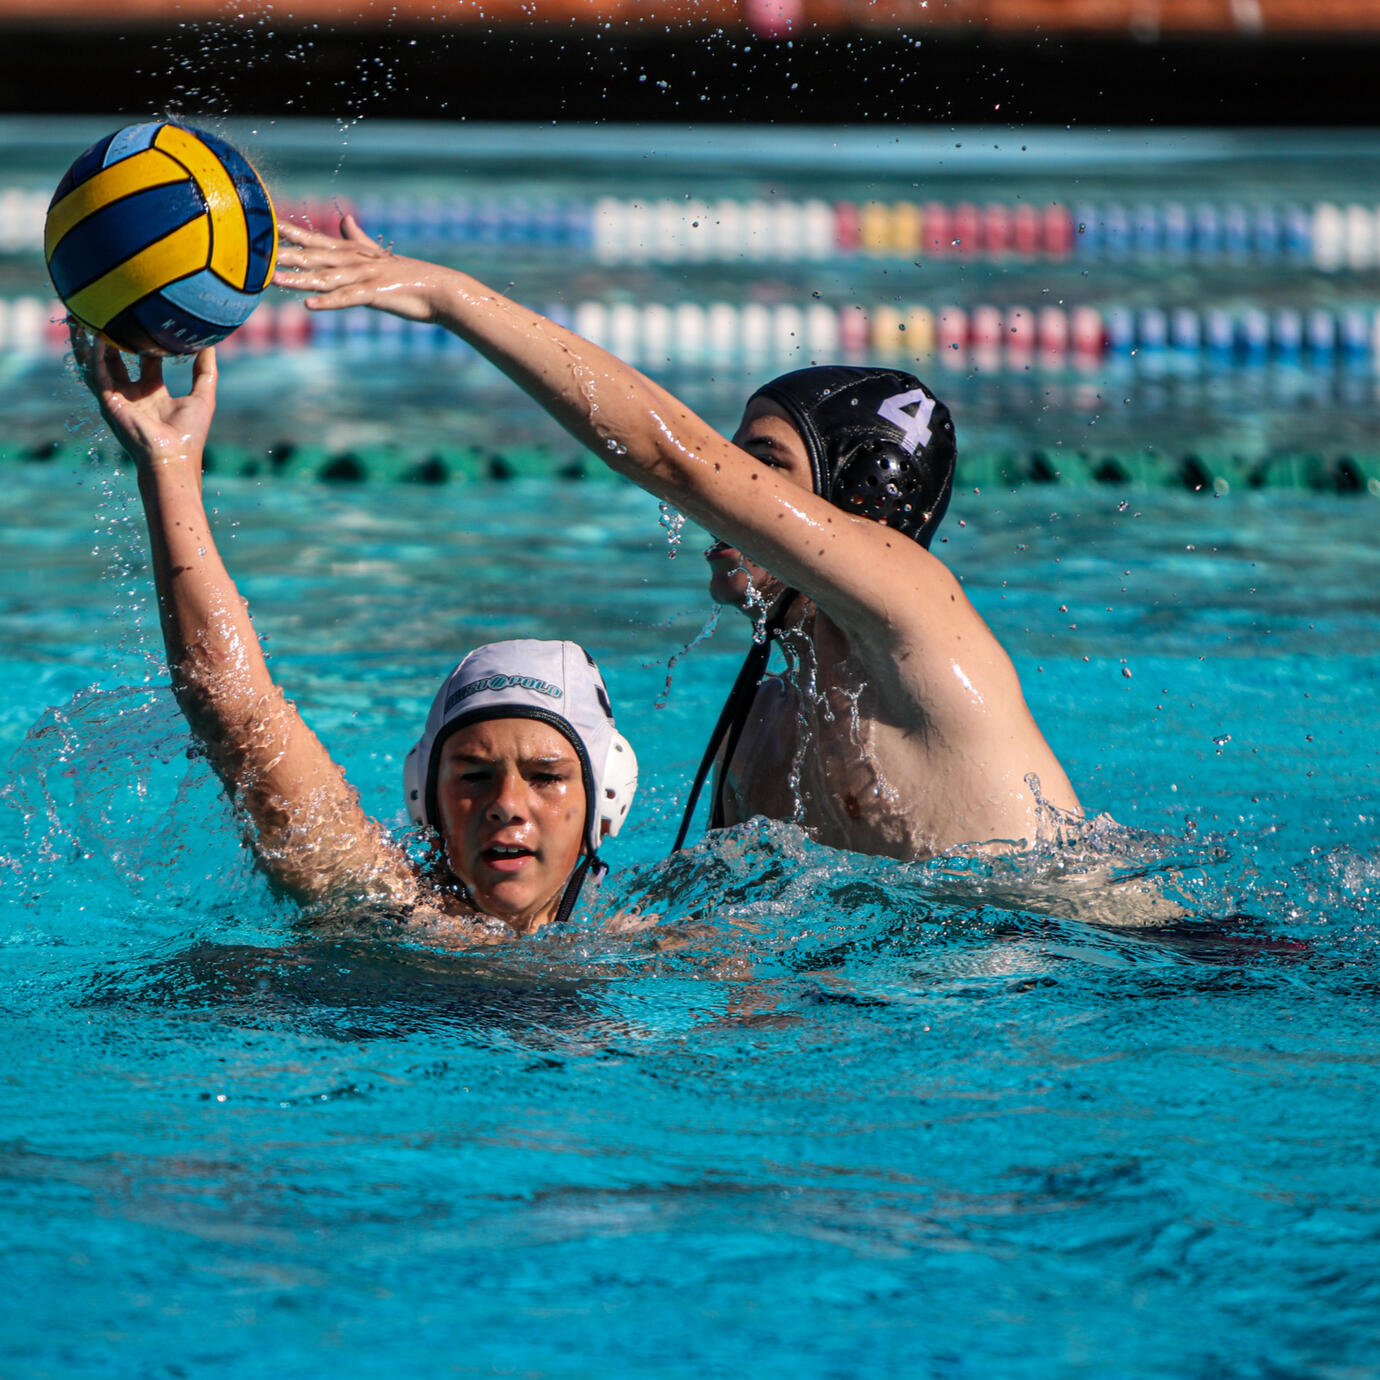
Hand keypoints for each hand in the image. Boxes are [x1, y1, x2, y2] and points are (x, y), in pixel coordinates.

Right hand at [70, 322, 215, 467]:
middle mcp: (132, 393)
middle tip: (105, 312)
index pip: (145, 361)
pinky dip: (94, 356)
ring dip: (88, 342)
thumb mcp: (203, 395)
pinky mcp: (108, 403)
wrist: (173, 458)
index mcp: (153, 393)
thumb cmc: (189, 434)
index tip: (145, 320)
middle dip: (108, 338)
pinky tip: (94, 337)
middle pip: (115, 360)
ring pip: (97, 364)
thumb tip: (211, 343)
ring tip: (82, 318)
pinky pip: (97, 374)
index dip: (144, 342)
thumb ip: (205, 370)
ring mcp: (118, 398)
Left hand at [273, 214, 446, 321]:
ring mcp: (365, 277)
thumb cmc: (409, 277)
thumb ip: (357, 240)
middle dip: (285, 254)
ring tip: (274, 279)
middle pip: (314, 256)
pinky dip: (329, 303)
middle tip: (256, 251)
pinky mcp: (376, 295)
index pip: (316, 240)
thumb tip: (344, 220)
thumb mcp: (379, 256)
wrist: (440, 289)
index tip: (265, 225)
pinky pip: (347, 300)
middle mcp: (355, 261)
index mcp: (354, 253)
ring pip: (326, 278)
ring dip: (299, 279)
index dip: (290, 232)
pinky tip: (310, 307)